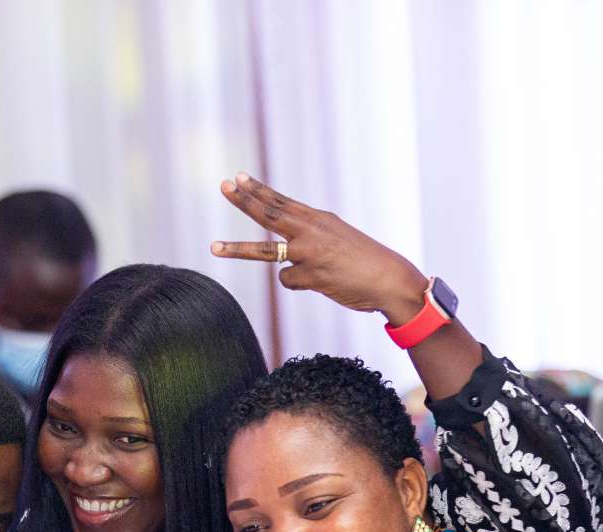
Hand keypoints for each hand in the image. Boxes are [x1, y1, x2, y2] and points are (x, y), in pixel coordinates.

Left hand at [211, 172, 428, 324]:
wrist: (389, 279)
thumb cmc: (364, 261)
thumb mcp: (337, 238)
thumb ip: (309, 237)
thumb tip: (284, 253)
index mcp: (318, 219)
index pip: (281, 201)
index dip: (258, 189)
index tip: (238, 178)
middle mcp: (311, 231)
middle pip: (269, 213)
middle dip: (243, 201)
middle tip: (223, 187)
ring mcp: (309, 253)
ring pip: (265, 251)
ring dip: (236, 249)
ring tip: (213, 247)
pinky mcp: (311, 276)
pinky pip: (288, 281)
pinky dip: (300, 283)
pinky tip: (321, 282)